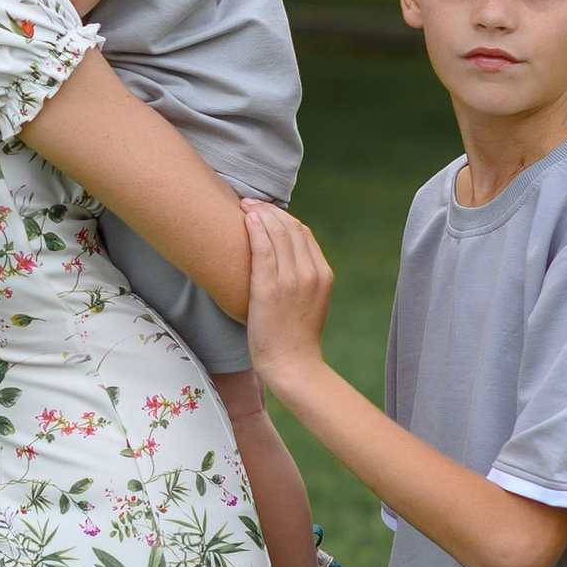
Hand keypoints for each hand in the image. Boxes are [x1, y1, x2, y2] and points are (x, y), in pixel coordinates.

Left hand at [243, 200, 334, 387]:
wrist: (293, 365)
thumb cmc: (295, 338)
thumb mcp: (309, 303)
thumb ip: (302, 280)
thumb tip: (284, 264)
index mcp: (322, 274)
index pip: (304, 233)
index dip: (284, 217)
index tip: (267, 210)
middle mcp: (310, 272)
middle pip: (291, 227)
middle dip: (270, 209)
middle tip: (250, 202)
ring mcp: (291, 279)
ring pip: (277, 233)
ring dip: (260, 213)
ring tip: (244, 205)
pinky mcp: (270, 287)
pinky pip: (263, 249)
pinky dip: (255, 229)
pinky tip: (247, 219)